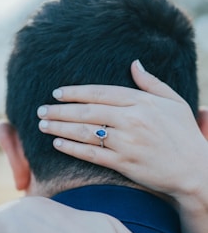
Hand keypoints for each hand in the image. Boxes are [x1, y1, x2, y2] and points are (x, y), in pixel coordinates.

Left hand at [37, 60, 207, 199]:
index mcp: (142, 102)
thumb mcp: (174, 102)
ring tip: (42, 124)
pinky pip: (92, 154)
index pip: (101, 92)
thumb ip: (152, 83)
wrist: (195, 170)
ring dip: (61, 127)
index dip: (76, 92)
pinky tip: (57, 144)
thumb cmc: (185, 134)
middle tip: (41, 109)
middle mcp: (132, 120)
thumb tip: (134, 63)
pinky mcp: (124, 163)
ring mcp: (127, 142)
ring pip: (86, 132)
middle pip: (88, 111)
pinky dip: (72, 148)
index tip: (57, 92)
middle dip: (61, 110)